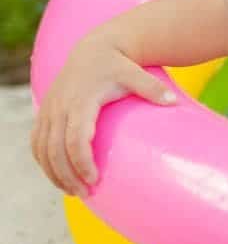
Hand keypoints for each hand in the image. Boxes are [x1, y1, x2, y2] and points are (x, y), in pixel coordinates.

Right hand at [30, 36, 176, 196]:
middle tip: (86, 193)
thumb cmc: (118, 65)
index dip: (82, 162)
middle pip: (55, 150)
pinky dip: (43, 162)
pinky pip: (36, 143)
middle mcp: (60, 107)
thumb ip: (153, 88)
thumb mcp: (136, 74)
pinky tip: (58, 175)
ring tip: (74, 190)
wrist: (94, 49)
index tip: (95, 179)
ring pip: (42, 150)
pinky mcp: (44, 113)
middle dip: (67, 175)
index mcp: (81, 101)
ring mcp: (48, 110)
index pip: (75, 139)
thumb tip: (173, 103)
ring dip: (54, 173)